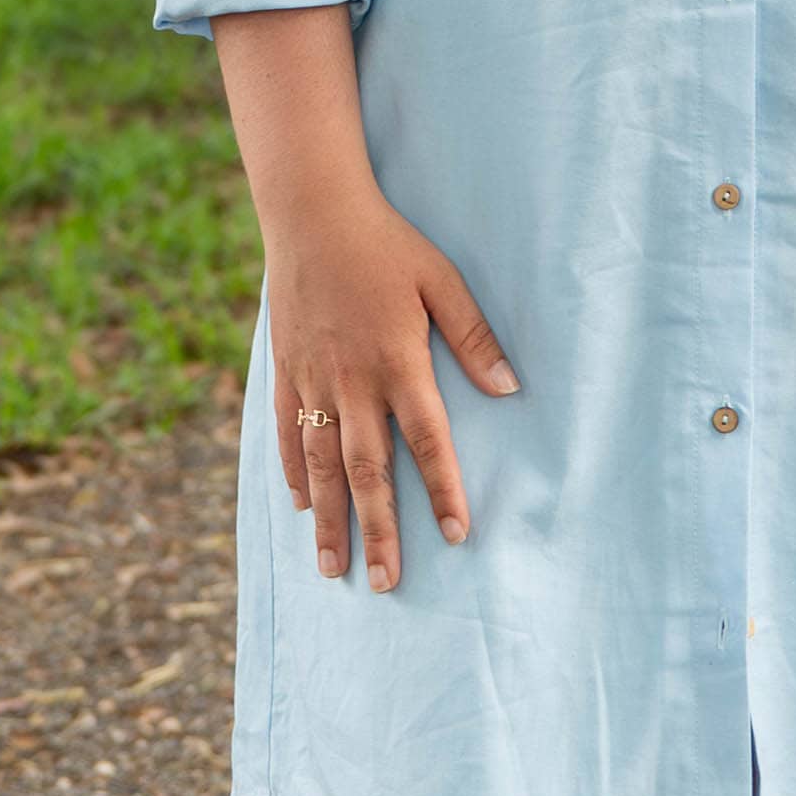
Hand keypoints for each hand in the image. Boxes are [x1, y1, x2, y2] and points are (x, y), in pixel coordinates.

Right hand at [212, 5, 516, 593]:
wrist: (311, 212)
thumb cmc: (386, 244)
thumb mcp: (441, 281)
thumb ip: (473, 337)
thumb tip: (509, 387)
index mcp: (398, 362)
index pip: (426, 441)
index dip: (444, 490)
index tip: (458, 535)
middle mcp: (352, 382)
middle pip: (368, 472)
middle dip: (379, 531)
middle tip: (386, 583)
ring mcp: (312, 380)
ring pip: (320, 466)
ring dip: (331, 521)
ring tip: (333, 570)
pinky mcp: (285, 371)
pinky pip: (286, 432)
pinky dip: (294, 473)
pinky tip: (303, 508)